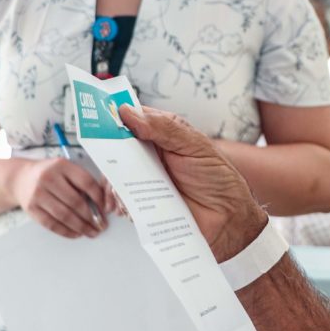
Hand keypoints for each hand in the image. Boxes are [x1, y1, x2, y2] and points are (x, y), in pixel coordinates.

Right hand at [9, 157, 116, 237]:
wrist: (20, 178)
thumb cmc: (49, 175)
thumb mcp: (65, 169)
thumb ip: (81, 181)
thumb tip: (101, 204)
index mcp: (61, 166)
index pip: (86, 183)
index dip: (99, 198)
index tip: (105, 209)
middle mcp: (49, 178)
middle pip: (76, 202)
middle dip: (92, 217)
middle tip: (101, 225)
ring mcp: (38, 194)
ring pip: (65, 215)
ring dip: (81, 227)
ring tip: (91, 232)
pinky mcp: (31, 208)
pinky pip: (52, 224)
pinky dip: (66, 231)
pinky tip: (76, 234)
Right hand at [119, 105, 267, 260]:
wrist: (229, 218)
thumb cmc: (218, 177)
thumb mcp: (194, 145)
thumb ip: (163, 128)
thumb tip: (129, 112)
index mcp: (163, 134)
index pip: (132, 119)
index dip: (115, 116)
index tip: (100, 117)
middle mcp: (151, 156)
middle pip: (118, 147)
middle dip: (110, 151)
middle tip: (112, 156)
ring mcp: (145, 180)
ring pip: (117, 174)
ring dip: (116, 179)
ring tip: (128, 184)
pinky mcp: (143, 203)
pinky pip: (124, 200)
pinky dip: (123, 202)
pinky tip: (131, 204)